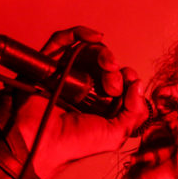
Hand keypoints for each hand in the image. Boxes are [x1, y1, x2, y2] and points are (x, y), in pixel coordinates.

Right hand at [13, 26, 147, 178]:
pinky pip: (63, 41)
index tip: (130, 82)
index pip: (119, 83)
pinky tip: (95, 36)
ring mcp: (66, 75)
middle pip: (106, 66)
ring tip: (107, 67)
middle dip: (116, 71)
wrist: (39, 142)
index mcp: (99, 106)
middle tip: (113, 85)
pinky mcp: (48, 65)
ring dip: (104, 55)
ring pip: (90, 52)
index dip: (127, 79)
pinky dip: (80, 33)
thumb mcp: (116, 135)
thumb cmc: (74, 144)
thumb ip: (134, 113)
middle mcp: (84, 89)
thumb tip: (138, 85)